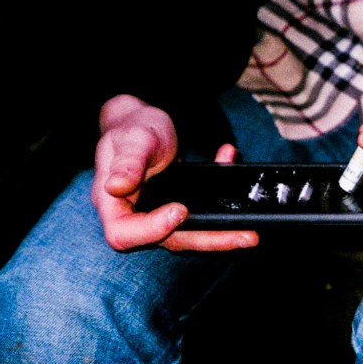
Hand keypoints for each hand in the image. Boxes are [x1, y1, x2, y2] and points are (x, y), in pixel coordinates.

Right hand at [91, 94, 258, 251]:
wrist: (143, 122)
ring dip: (222, 233)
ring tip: (251, 231)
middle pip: (167, 240)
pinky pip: (201, 215)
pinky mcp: (178, 210)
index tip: (179, 210)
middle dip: (208, 240)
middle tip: (245, 236)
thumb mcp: (132, 138)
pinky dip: (223, 202)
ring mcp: (158, 215)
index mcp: (112, 204)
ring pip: (190, 234)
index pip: (123, 233)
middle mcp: (135, 216)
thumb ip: (127, 161)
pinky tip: (232, 168)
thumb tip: (116, 186)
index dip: (152, 229)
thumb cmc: (132, 129)